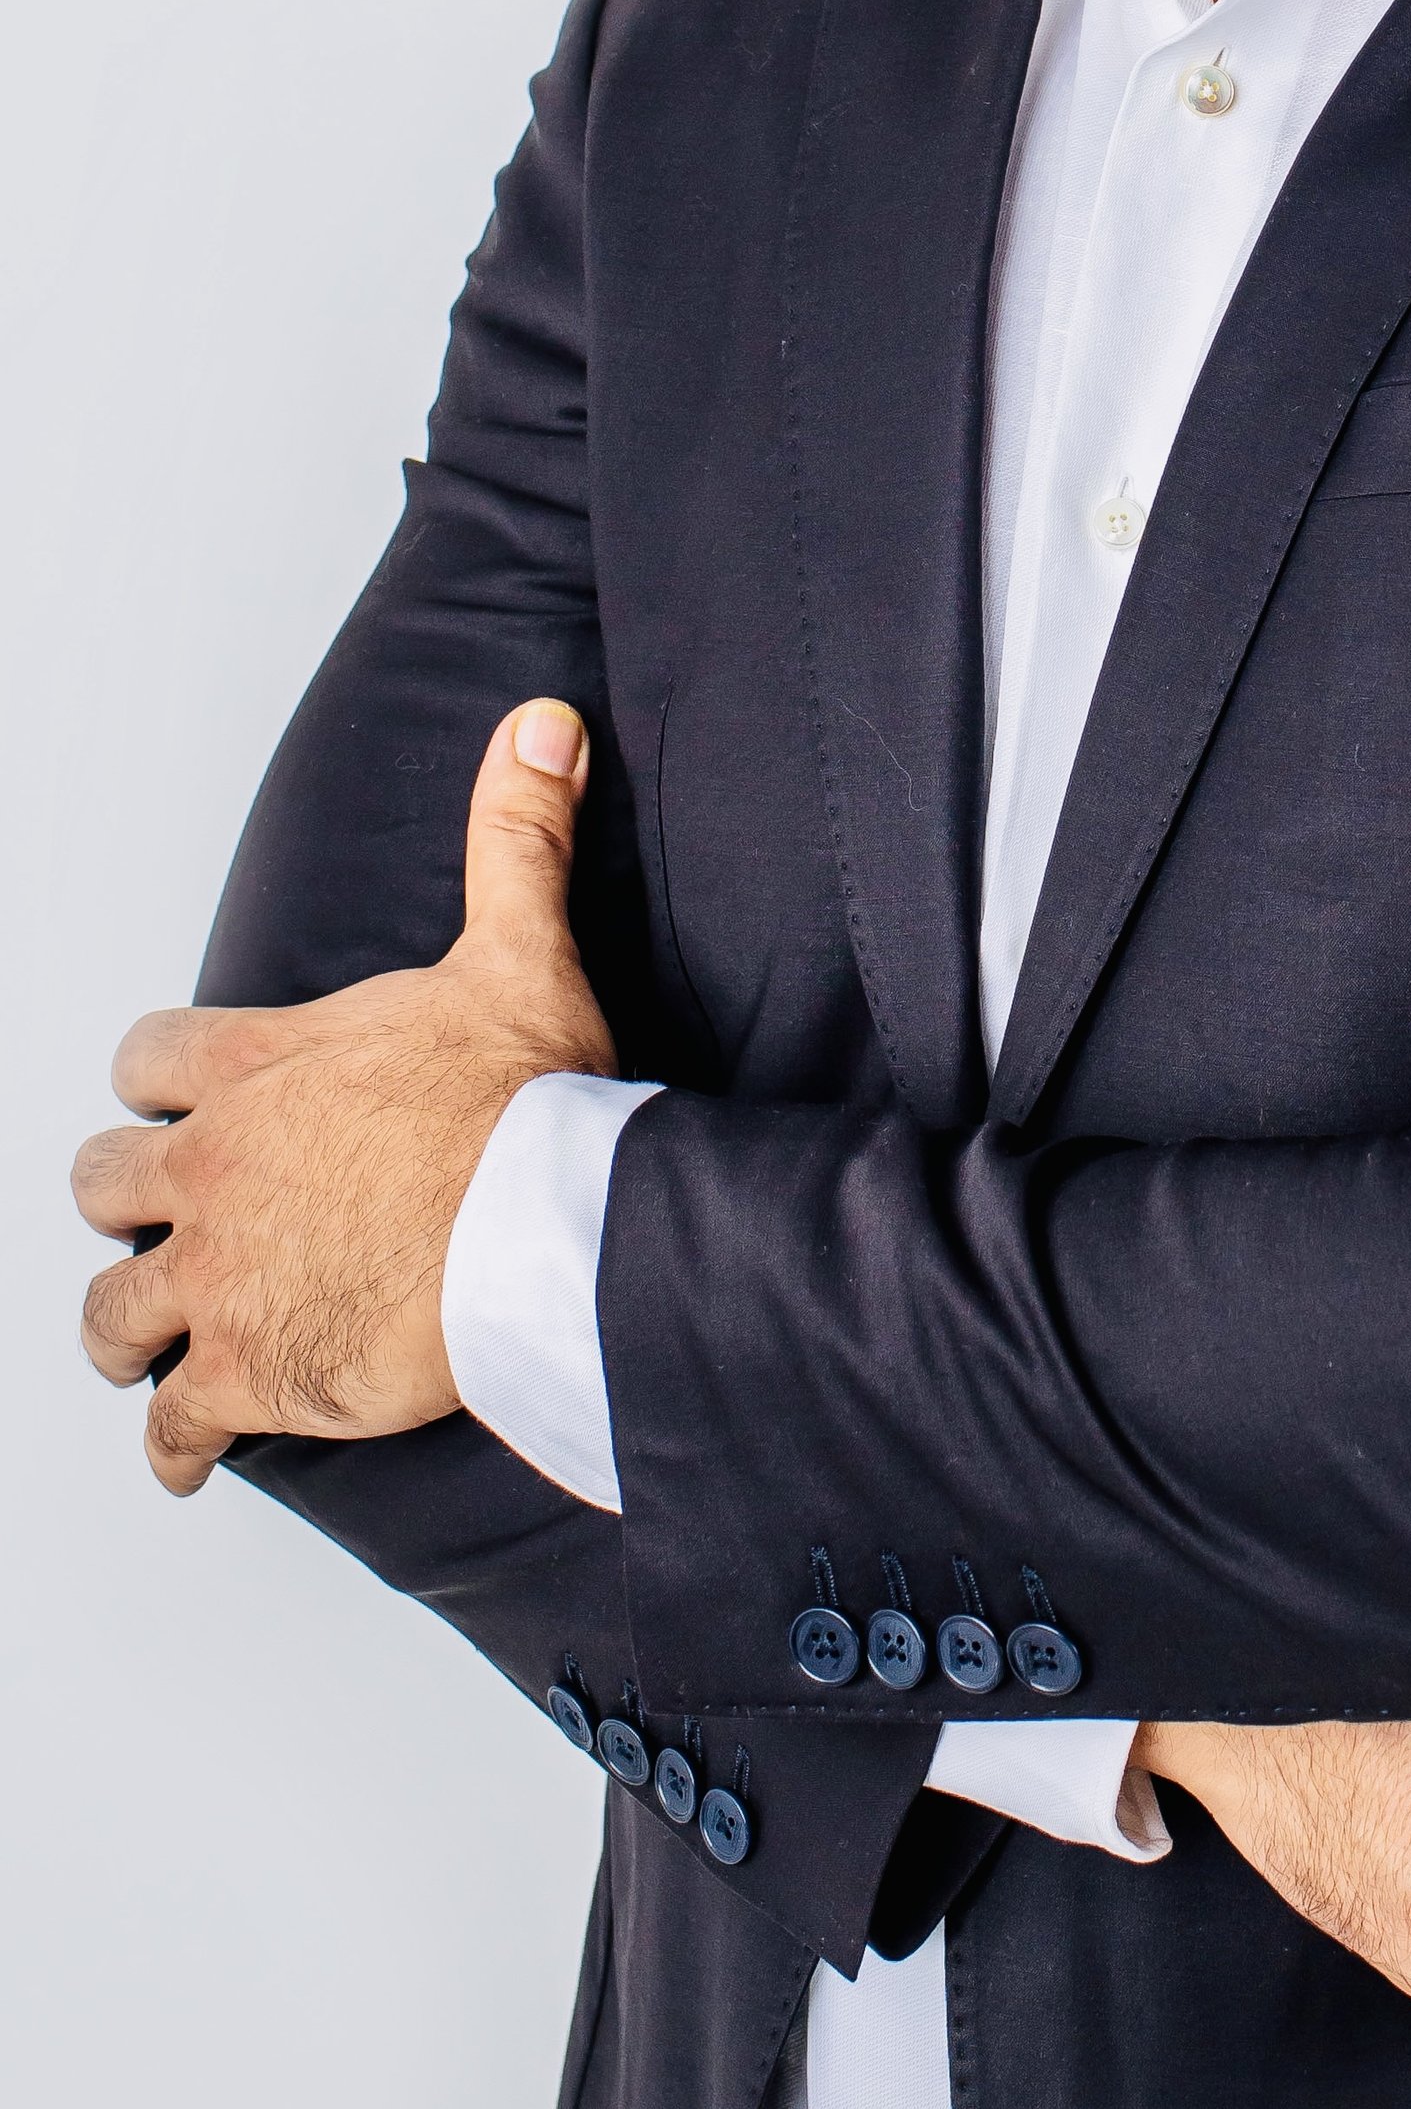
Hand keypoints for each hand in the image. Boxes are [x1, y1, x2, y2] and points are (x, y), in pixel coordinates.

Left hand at [73, 701, 614, 1492]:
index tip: (177, 1101)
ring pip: (110, 1311)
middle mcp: (214, 1170)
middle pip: (104, 1183)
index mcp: (258, 1068)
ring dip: (130, 1324)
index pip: (147, 1060)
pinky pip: (170, 1426)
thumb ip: (514, 836)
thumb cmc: (528, 1104)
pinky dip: (174, 1444)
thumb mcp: (518, 951)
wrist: (544, 1233)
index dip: (159, 1083)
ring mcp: (218, 1277)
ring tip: (152, 1339)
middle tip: (166, 1219)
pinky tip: (190, 1452)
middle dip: (127, 1202)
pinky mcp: (242, 1374)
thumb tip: (541, 721)